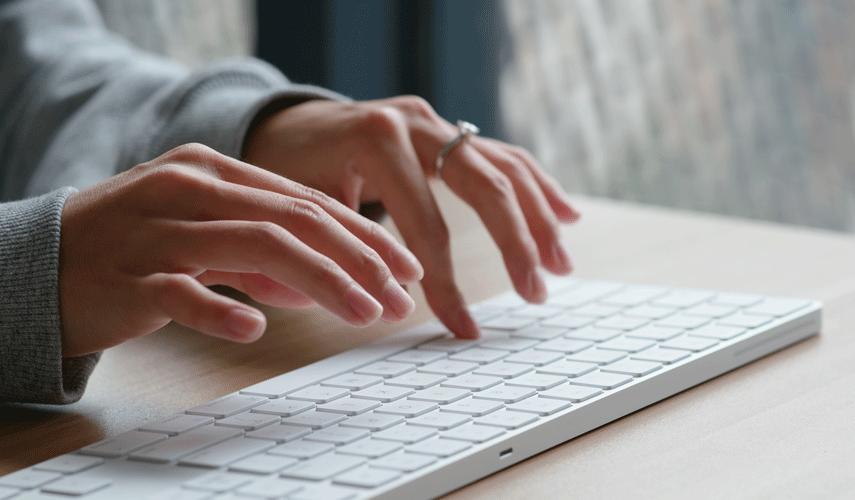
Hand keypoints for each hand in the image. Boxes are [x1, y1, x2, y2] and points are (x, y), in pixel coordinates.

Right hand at [58, 144, 422, 357]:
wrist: (36, 266)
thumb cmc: (131, 250)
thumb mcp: (202, 239)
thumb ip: (260, 257)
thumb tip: (320, 288)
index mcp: (212, 170)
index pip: (306, 200)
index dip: (364, 235)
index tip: (404, 267)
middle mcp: (187, 189)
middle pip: (292, 218)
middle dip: (357, 258)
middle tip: (396, 297)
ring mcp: (156, 231)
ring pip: (254, 246)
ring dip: (319, 282)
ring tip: (360, 312)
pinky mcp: (127, 277)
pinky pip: (182, 292)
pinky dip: (223, 310)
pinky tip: (257, 330)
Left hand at [243, 96, 580, 338]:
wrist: (287, 124)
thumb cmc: (287, 170)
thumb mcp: (301, 208)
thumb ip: (345, 251)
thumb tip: (390, 311)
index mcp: (376, 140)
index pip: (426, 225)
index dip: (447, 284)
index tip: (463, 329)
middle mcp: (415, 122)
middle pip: (485, 185)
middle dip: (516, 244)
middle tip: (535, 294)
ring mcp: (437, 121)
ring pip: (505, 166)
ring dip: (540, 217)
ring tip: (561, 266)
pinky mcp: (448, 129)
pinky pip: (503, 155)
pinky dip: (538, 185)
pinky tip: (567, 213)